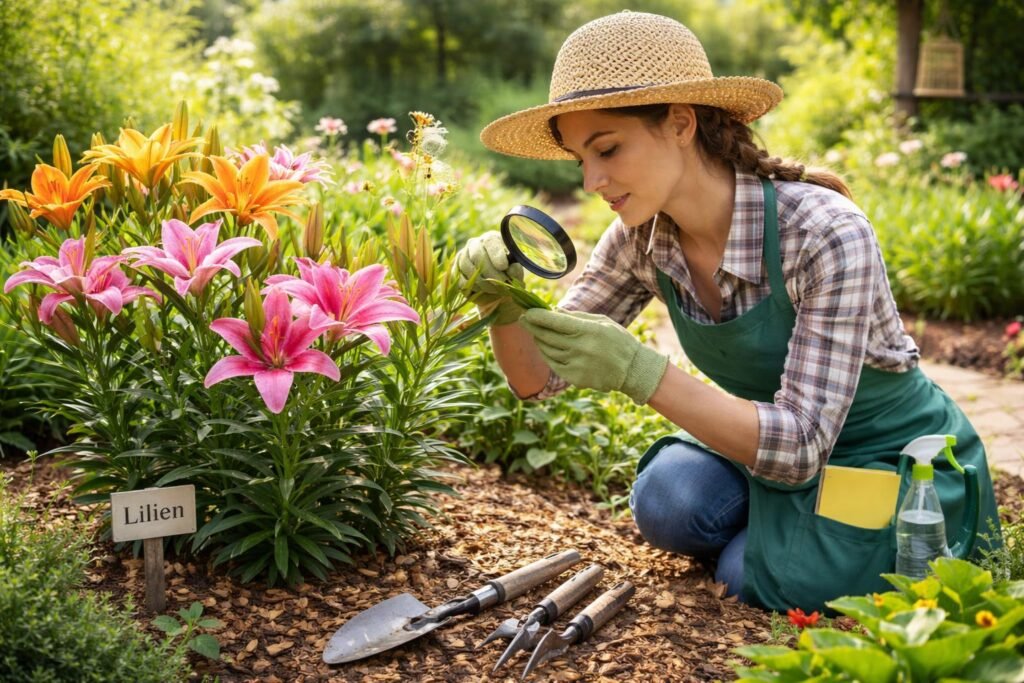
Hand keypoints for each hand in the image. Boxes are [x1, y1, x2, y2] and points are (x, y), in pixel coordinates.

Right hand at [453, 231, 525, 325]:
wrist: (496, 289)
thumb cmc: (508, 275)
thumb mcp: (516, 272)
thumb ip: (515, 270)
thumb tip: (512, 269)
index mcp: (491, 239)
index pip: (490, 242)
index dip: (496, 254)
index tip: (504, 266)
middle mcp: (474, 244)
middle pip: (477, 255)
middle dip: (491, 272)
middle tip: (502, 283)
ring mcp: (462, 257)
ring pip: (468, 269)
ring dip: (483, 282)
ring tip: (496, 289)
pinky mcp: (456, 271)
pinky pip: (461, 280)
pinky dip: (474, 288)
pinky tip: (484, 290)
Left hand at [518, 308, 668, 403]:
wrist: (632, 370)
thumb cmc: (618, 340)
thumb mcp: (601, 322)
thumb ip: (576, 317)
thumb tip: (553, 311)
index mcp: (588, 331)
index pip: (555, 321)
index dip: (537, 316)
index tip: (527, 311)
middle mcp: (580, 348)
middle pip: (547, 336)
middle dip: (532, 326)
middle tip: (524, 320)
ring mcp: (577, 365)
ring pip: (547, 350)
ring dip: (539, 340)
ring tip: (536, 333)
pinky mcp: (575, 378)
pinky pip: (553, 364)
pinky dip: (547, 355)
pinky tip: (545, 348)